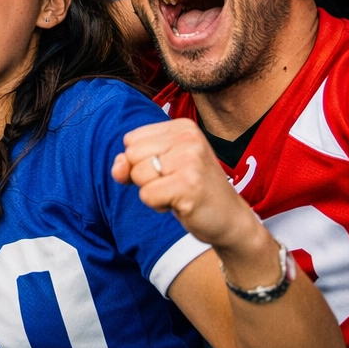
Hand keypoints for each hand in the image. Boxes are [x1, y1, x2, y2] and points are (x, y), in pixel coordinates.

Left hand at [113, 118, 262, 251]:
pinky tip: (181, 204)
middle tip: (174, 184)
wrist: (230, 220)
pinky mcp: (189, 184)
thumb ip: (133, 161)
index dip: (140, 162)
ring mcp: (190, 160)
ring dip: (152, 191)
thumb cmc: (192, 191)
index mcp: (183, 127)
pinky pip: (146, 195)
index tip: (167, 171)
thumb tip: (118, 167)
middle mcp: (188, 138)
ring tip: (177, 193)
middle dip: (144, 177)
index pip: (131, 139)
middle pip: (132, 155)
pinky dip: (157, 205)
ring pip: (137, 174)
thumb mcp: (162, 167)